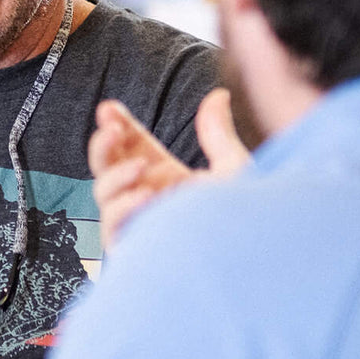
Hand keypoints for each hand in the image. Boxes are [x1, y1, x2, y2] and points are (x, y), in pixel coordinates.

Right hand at [90, 88, 250, 249]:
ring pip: (103, 193)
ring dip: (115, 176)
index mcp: (167, 176)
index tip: (110, 108)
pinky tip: (143, 197)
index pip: (130, 146)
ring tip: (140, 167)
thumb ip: (218, 133)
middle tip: (112, 129)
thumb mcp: (234, 170)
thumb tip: (219, 94)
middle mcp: (148, 197)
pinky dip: (122, 209)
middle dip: (104, 144)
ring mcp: (140, 222)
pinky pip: (112, 226)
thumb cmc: (249, 223)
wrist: (256, 264)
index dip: (116, 125)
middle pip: (106, 165)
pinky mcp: (136, 247)